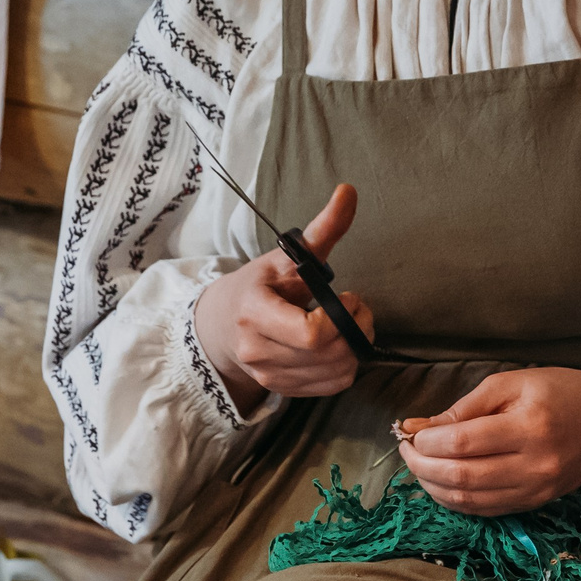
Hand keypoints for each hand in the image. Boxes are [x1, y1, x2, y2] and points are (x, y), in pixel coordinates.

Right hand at [192, 184, 368, 414]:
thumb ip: (322, 229)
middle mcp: (257, 350)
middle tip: (358, 309)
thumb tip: (349, 190)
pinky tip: (338, 345)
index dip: (342, 318)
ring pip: (335, 373)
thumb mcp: (287, 256)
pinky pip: (331, 387)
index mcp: (255, 312)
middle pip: (328, 354)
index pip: (310, 334)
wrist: (222, 324)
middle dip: (358, 329)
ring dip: (356, 347)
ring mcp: (268, 375)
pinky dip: (346, 366)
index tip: (347, 297)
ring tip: (350, 324)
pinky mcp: (281, 389)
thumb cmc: (260, 286)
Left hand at [396, 360, 580, 515]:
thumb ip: (465, 407)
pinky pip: (485, 510)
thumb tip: (420, 426)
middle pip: (461, 477)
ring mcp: (536, 490)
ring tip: (419, 466)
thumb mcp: (513, 382)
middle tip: (406, 450)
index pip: (463, 443)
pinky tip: (442, 483)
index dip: (428, 441)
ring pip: (470, 501)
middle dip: (422, 466)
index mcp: (528, 426)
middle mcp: (534, 464)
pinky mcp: (535, 503)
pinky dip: (456, 500)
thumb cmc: (560, 391)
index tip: (410, 431)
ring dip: (434, 487)